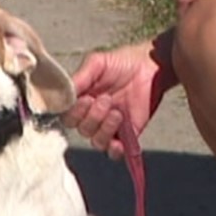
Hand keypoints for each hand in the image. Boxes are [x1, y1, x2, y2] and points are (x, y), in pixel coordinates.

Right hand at [64, 37, 173, 159]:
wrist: (150, 67)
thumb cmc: (122, 63)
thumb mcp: (96, 63)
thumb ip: (80, 78)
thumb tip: (64, 94)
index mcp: (82, 100)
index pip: (68, 116)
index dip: (75, 112)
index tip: (87, 99)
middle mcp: (93, 116)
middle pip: (82, 130)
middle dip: (93, 117)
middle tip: (106, 99)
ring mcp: (110, 127)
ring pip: (96, 141)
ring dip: (104, 129)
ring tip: (117, 112)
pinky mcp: (127, 135)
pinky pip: (114, 152)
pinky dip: (114, 149)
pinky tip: (119, 141)